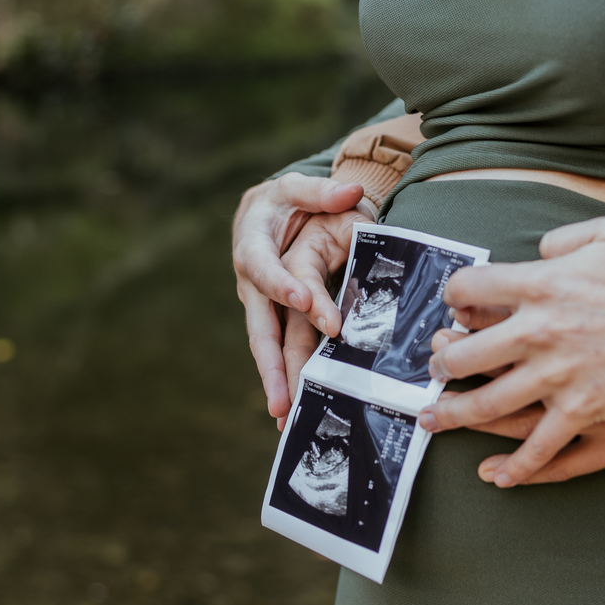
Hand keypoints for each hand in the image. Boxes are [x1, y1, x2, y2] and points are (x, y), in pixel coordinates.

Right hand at [232, 173, 362, 417]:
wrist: (263, 216)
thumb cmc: (284, 202)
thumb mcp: (298, 189)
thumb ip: (322, 191)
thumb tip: (351, 191)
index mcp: (253, 247)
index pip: (264, 268)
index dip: (281, 284)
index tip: (303, 300)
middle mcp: (252, 283)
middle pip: (259, 326)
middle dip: (270, 363)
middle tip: (281, 396)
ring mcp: (260, 306)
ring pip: (267, 347)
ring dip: (275, 382)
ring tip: (285, 415)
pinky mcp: (273, 319)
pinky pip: (278, 351)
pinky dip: (284, 379)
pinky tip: (293, 408)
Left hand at [418, 215, 604, 486]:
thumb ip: (562, 239)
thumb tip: (537, 252)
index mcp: (540, 284)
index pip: (468, 289)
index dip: (454, 298)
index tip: (456, 308)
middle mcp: (539, 331)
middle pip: (464, 353)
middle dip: (442, 362)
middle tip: (436, 368)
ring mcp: (558, 376)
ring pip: (487, 403)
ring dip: (455, 413)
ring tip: (435, 417)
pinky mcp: (584, 411)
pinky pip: (540, 447)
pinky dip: (515, 465)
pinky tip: (496, 473)